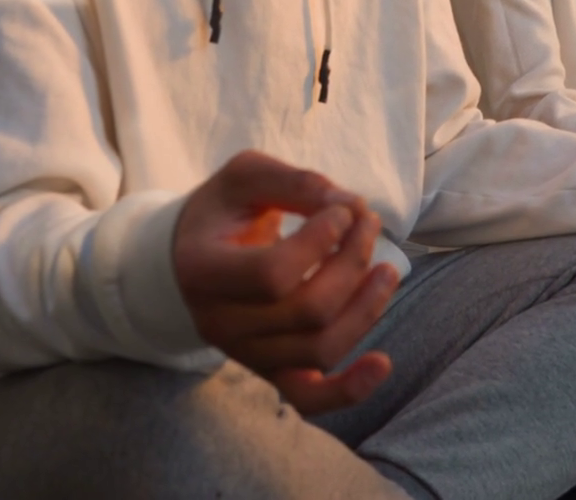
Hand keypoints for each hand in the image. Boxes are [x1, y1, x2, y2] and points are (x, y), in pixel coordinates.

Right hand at [173, 150, 398, 415]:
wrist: (187, 260)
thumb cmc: (220, 213)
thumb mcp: (245, 176)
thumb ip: (294, 182)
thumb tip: (349, 206)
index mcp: (203, 270)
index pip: (273, 274)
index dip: (320, 241)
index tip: (340, 209)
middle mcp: (219, 322)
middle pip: (307, 311)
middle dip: (353, 263)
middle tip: (367, 223)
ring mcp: (244, 353)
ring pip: (318, 350)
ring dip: (366, 309)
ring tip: (388, 270)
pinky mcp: (267, 372)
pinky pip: (309, 398)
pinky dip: (350, 389)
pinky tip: (382, 363)